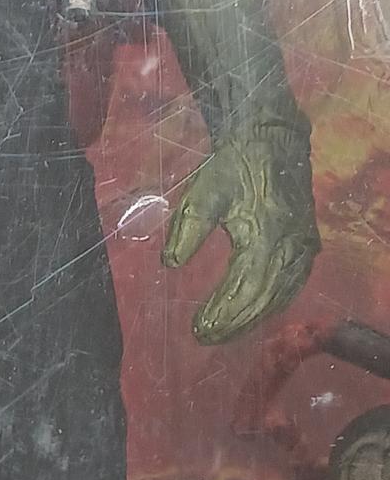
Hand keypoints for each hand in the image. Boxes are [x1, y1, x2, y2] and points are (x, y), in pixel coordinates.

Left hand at [162, 118, 319, 344]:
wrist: (272, 141)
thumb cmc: (234, 168)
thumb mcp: (203, 193)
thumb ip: (187, 229)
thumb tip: (171, 264)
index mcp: (265, 235)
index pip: (243, 287)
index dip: (221, 312)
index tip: (197, 327)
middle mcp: (290, 247)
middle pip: (262, 299)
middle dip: (233, 323)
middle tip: (204, 337)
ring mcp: (304, 249)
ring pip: (279, 297)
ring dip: (251, 320)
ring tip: (222, 334)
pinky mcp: (308, 247)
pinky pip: (292, 287)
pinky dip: (271, 306)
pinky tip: (252, 317)